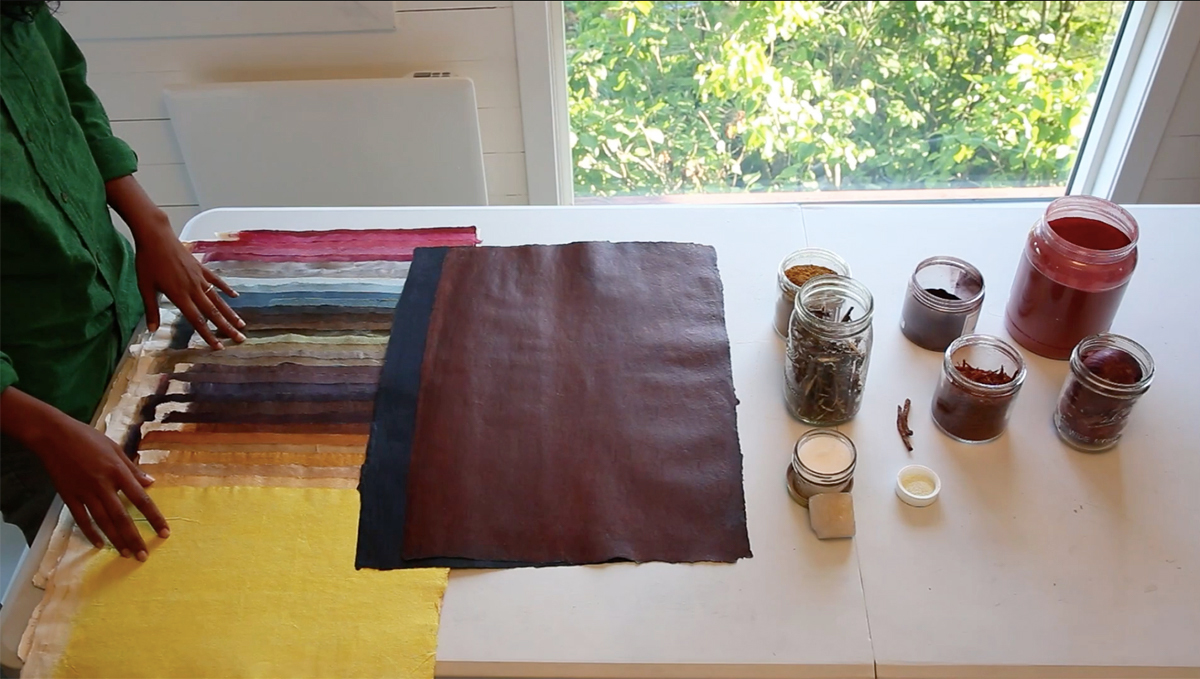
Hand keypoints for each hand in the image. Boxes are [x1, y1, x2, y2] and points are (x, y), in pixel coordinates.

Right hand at [1, 388, 169, 559]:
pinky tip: (99, 545)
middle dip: (134, 537)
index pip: (141, 499)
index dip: (154, 517)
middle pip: (122, 517)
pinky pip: (81, 519)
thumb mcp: (116, 449)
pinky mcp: (68, 496)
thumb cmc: (88, 438)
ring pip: (103, 521)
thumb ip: (133, 469)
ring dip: (116, 539)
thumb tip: (151, 483)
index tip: (164, 532)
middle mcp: (103, 484)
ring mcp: (85, 492)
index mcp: (118, 471)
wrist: (54, 436)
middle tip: (144, 555)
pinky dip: (91, 533)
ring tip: (126, 554)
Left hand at [106, 176, 244, 348]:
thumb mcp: (144, 286)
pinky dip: (226, 289)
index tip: (218, 347)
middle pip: (213, 312)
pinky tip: (234, 296)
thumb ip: (151, 309)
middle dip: (227, 327)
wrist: (156, 236)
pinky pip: (216, 281)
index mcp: (179, 295)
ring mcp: (199, 277)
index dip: (207, 335)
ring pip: (217, 299)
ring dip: (230, 312)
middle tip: (240, 339)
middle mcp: (193, 288)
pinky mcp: (201, 268)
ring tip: (242, 323)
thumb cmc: (147, 261)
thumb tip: (151, 330)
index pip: (196, 320)